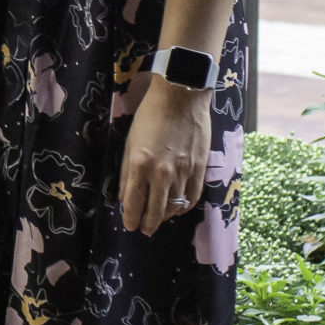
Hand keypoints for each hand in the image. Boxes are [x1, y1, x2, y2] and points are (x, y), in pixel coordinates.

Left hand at [118, 74, 208, 236]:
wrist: (181, 95)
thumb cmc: (151, 115)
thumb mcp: (131, 142)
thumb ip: (128, 172)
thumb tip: (125, 197)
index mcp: (140, 164)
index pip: (134, 203)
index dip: (131, 219)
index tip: (130, 225)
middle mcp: (162, 172)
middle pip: (155, 211)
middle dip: (148, 224)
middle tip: (144, 230)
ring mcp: (183, 171)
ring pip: (174, 206)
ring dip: (165, 216)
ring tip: (159, 218)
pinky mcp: (200, 168)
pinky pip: (192, 197)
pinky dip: (184, 207)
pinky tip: (177, 207)